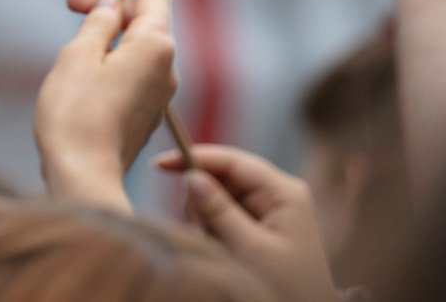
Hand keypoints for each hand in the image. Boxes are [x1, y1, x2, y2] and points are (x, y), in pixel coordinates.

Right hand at [34, 0, 177, 210]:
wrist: (83, 179)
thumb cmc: (75, 116)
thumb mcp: (78, 56)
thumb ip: (98, 23)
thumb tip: (112, 7)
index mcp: (155, 46)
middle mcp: (166, 67)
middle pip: (144, 19)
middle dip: (110, 3)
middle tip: (71, 1)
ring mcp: (158, 93)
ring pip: (138, 45)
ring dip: (109, 30)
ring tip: (72, 32)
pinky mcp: (145, 113)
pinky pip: (134, 69)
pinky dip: (114, 55)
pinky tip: (86, 63)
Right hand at [155, 145, 340, 301]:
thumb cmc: (286, 287)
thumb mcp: (249, 249)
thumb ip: (219, 211)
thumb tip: (191, 176)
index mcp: (284, 191)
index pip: (234, 161)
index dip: (196, 157)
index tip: (159, 164)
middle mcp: (279, 195)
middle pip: (225, 179)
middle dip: (205, 202)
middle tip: (205, 234)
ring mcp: (271, 212)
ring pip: (222, 200)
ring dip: (209, 221)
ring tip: (220, 249)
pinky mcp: (263, 229)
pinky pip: (228, 219)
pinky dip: (217, 232)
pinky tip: (223, 251)